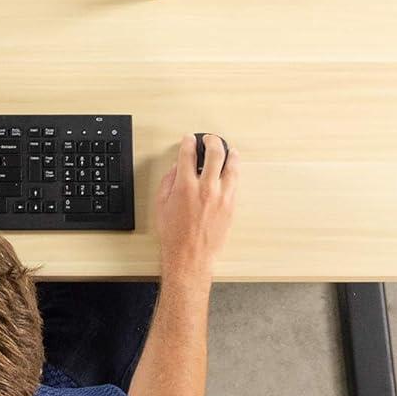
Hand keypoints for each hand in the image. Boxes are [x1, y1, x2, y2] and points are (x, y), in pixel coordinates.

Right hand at [155, 133, 238, 280]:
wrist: (190, 256)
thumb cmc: (174, 235)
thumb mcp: (161, 205)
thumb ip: (168, 182)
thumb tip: (176, 169)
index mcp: (185, 187)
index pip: (188, 154)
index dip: (188, 142)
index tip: (188, 140)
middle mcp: (206, 189)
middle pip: (215, 154)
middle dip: (212, 141)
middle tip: (209, 139)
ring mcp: (222, 197)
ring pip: (232, 166)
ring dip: (230, 153)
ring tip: (228, 150)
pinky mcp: (231, 206)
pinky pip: (235, 182)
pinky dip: (233, 171)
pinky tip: (232, 168)